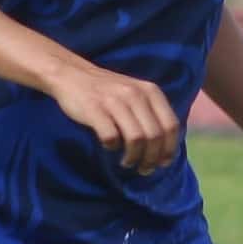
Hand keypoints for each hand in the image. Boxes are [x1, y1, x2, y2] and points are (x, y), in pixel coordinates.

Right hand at [49, 65, 180, 173]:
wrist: (72, 74)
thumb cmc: (108, 91)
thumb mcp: (136, 93)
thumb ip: (152, 113)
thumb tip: (166, 149)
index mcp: (151, 91)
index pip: (171, 125)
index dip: (169, 149)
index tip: (163, 163)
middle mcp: (136, 94)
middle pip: (154, 136)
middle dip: (151, 159)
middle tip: (144, 169)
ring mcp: (115, 101)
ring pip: (136, 139)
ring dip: (134, 157)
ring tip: (127, 163)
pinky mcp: (94, 109)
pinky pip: (110, 136)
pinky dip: (112, 147)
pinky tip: (109, 147)